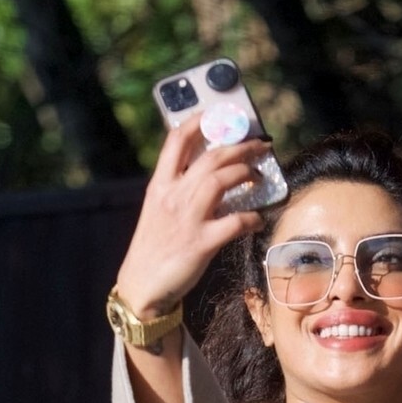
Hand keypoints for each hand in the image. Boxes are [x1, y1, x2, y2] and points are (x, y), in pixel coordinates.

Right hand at [114, 116, 269, 321]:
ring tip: (260, 175)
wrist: (141, 287)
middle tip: (259, 144)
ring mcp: (187, 219)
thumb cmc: (153, 249)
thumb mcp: (157, 211)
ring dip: (245, 172)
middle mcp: (173, 196)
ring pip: (220, 181)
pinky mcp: (201, 244)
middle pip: (210, 157)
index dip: (199, 122)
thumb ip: (177, 190)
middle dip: (239, 146)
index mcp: (160, 186)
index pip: (177, 140)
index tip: (218, 115)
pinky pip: (234, 223)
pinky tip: (258, 218)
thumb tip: (206, 175)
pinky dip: (251, 217)